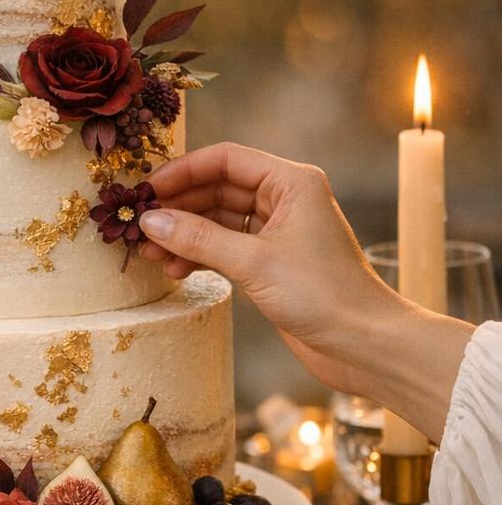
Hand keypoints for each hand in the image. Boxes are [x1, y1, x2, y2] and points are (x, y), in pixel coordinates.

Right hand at [138, 143, 471, 439]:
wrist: (364, 345)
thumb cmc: (323, 295)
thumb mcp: (254, 262)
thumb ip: (198, 239)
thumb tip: (150, 221)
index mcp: (291, 181)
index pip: (226, 159)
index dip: (183, 171)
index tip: (146, 191)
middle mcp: (285, 199)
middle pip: (218, 188)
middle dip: (178, 206)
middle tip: (138, 224)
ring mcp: (278, 232)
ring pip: (218, 220)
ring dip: (184, 234)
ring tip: (150, 253)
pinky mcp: (272, 263)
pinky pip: (226, 247)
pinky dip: (200, 255)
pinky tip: (174, 268)